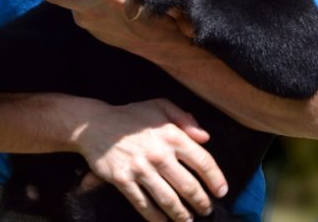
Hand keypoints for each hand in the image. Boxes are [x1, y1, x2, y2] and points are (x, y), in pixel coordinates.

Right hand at [74, 99, 227, 221]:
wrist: (95, 125)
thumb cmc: (131, 116)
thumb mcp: (159, 106)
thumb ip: (183, 118)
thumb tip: (205, 137)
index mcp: (170, 134)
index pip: (202, 161)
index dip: (215, 179)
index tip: (222, 191)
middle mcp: (158, 153)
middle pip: (188, 186)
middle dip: (201, 202)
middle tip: (206, 210)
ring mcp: (140, 169)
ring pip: (168, 200)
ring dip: (182, 215)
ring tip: (188, 220)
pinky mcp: (123, 181)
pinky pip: (144, 206)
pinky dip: (156, 219)